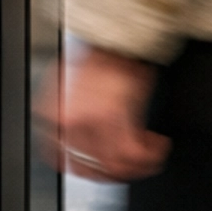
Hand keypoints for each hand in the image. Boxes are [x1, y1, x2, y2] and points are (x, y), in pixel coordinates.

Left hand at [35, 45, 170, 181]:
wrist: (115, 38)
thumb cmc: (97, 58)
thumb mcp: (70, 88)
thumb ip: (69, 115)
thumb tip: (77, 140)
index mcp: (53, 115)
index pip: (59, 158)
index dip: (81, 169)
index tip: (96, 172)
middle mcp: (69, 122)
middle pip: (92, 167)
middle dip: (115, 171)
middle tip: (128, 167)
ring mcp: (91, 122)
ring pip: (116, 166)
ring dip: (137, 165)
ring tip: (149, 155)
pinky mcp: (117, 119)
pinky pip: (135, 154)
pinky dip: (151, 154)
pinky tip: (157, 145)